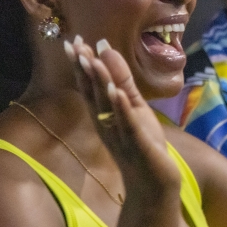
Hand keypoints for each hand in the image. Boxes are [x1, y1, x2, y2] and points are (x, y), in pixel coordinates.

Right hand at [66, 36, 180, 196]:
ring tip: (94, 61)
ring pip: (108, 107)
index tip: (73, 41)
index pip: (90, 86)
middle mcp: (107, 124)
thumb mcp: (134, 108)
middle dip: (85, 69)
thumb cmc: (142, 145)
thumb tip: (106, 50)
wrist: (153, 185)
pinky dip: (121, 109)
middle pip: (93, 94)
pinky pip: (127, 125)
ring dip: (100, 84)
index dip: (82, 64)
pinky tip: (116, 93)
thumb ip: (122, 81)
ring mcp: (120, 135)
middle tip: (75, 44)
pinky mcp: (138, 145)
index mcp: (104, 115)